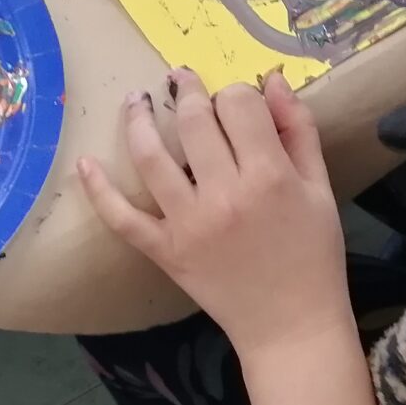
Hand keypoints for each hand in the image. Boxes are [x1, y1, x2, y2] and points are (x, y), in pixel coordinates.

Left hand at [78, 67, 351, 362]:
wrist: (291, 325)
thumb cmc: (314, 254)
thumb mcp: (320, 188)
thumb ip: (298, 130)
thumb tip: (273, 79)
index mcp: (269, 176)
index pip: (238, 105)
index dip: (236, 93)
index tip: (236, 102)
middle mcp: (223, 194)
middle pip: (193, 121)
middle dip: (187, 92)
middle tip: (181, 81)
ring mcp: (187, 223)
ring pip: (151, 157)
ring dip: (138, 120)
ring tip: (136, 99)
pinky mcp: (164, 250)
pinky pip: (122, 217)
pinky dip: (99, 190)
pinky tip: (85, 163)